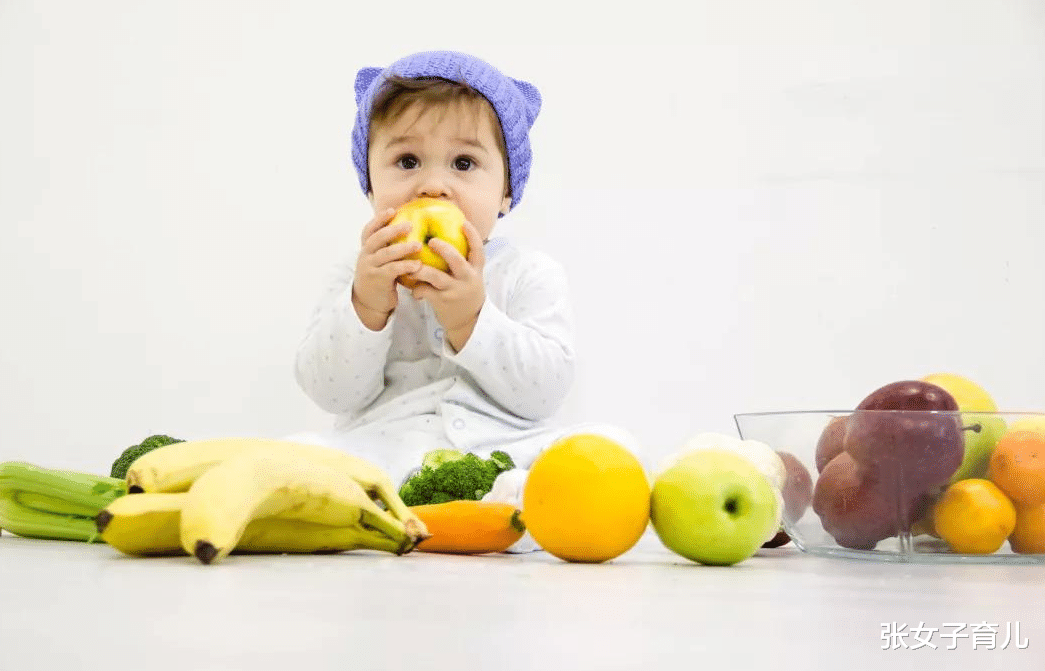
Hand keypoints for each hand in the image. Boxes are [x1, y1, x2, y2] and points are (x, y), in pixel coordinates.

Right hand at [352, 208, 422, 328]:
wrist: (368, 302)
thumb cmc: (379, 277)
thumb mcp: (379, 260)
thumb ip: (387, 247)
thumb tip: (408, 229)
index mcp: (366, 248)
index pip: (369, 229)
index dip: (379, 219)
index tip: (392, 210)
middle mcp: (365, 255)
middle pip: (377, 238)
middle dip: (393, 230)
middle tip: (410, 225)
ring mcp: (370, 267)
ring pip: (386, 254)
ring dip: (403, 248)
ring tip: (418, 245)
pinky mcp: (378, 280)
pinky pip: (392, 270)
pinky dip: (405, 266)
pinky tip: (418, 265)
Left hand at [403, 221, 485, 350]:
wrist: (469, 322)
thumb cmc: (465, 293)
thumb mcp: (470, 277)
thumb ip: (462, 262)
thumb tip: (445, 238)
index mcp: (475, 270)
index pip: (478, 250)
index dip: (472, 235)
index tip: (463, 221)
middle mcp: (467, 279)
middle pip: (457, 260)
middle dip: (443, 249)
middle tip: (432, 241)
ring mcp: (455, 291)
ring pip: (436, 277)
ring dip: (421, 269)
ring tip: (412, 264)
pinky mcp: (443, 302)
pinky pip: (425, 291)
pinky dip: (417, 289)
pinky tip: (412, 290)